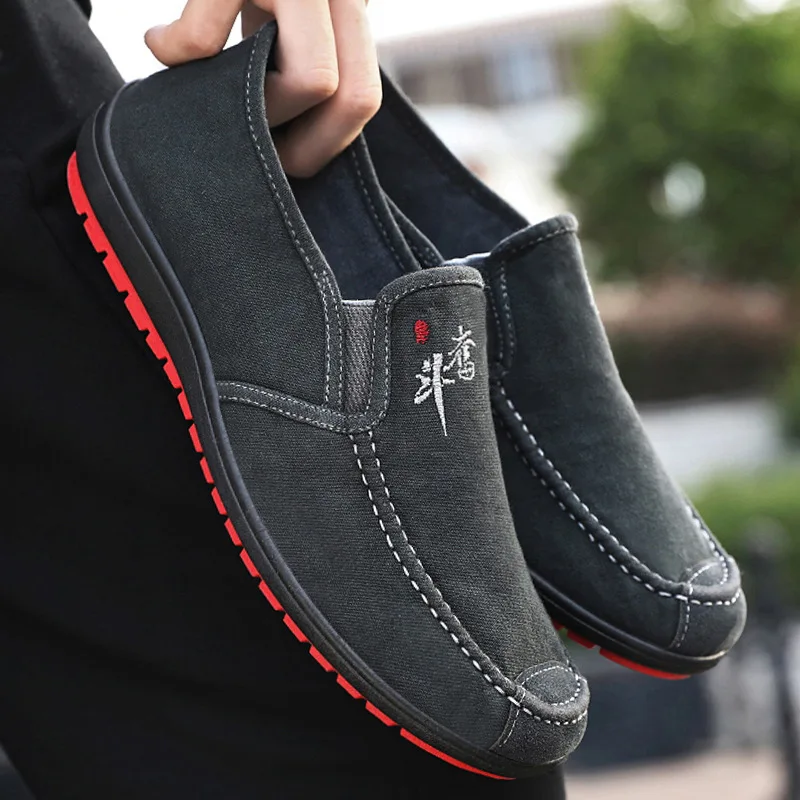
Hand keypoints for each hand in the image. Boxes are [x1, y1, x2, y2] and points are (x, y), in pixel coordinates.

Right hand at [145, 0, 380, 177]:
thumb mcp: (283, 11)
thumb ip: (296, 57)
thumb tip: (288, 149)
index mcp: (344, 6)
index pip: (362, 98)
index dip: (327, 143)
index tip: (285, 158)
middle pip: (353, 99)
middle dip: (302, 145)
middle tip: (252, 144)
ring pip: (315, 79)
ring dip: (254, 106)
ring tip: (206, 88)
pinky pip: (214, 33)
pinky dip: (179, 49)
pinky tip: (160, 44)